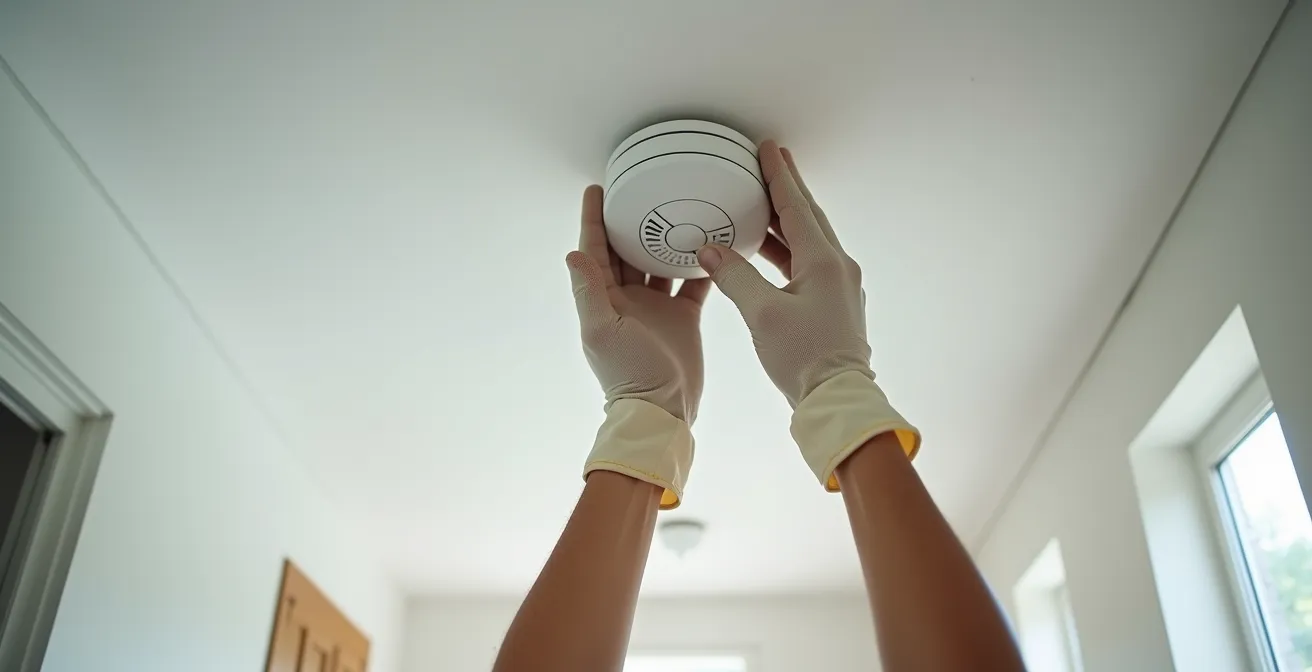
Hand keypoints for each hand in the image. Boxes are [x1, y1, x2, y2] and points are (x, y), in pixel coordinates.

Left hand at [567, 185, 711, 422]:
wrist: (663, 408)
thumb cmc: (628, 375)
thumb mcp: (602, 331)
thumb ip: (589, 293)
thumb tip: (573, 254)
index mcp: (603, 299)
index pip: (594, 251)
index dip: (593, 220)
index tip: (596, 190)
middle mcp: (627, 299)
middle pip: (626, 251)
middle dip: (630, 222)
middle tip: (640, 190)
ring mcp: (656, 307)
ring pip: (658, 263)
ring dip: (665, 239)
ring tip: (676, 208)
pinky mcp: (682, 317)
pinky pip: (691, 283)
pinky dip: (698, 264)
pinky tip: (709, 242)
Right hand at [695, 141, 871, 407]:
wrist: (835, 399)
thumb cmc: (805, 359)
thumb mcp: (762, 314)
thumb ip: (734, 276)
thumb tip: (710, 250)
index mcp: (824, 262)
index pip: (797, 206)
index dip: (779, 175)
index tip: (769, 149)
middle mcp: (837, 267)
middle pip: (808, 216)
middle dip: (786, 188)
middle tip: (771, 162)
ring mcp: (838, 285)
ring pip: (808, 240)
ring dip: (784, 220)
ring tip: (761, 203)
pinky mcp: (832, 304)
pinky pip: (808, 262)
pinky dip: (786, 249)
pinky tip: (768, 251)